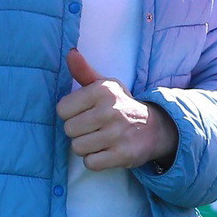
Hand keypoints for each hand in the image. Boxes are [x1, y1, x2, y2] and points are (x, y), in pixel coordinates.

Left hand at [56, 48, 175, 171]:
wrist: (155, 127)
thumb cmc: (121, 105)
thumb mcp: (106, 85)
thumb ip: (84, 71)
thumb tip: (70, 52)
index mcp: (102, 91)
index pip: (62, 109)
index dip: (71, 113)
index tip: (85, 112)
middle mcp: (109, 111)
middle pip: (68, 130)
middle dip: (78, 131)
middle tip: (94, 128)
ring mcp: (117, 134)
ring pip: (77, 147)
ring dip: (86, 146)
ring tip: (100, 139)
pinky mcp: (122, 155)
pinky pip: (90, 163)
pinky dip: (95, 160)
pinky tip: (106, 151)